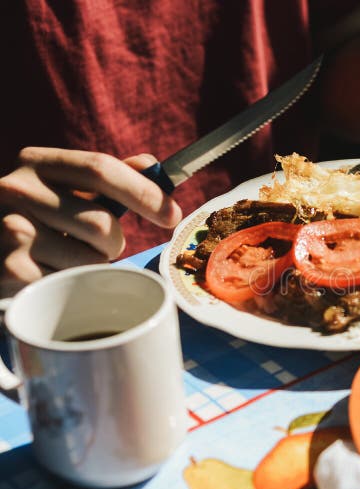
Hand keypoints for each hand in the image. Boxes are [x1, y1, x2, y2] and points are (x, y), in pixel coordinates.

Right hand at [0, 147, 181, 296]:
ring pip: (91, 257)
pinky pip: (73, 281)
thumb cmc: (40, 217)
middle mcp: (15, 189)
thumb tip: (153, 166)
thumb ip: (107, 176)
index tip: (172, 215)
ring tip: (70, 258)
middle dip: (115, 241)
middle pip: (101, 222)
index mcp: (37, 162)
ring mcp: (8, 228)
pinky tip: (54, 274)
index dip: (144, 193)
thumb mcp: (66, 188)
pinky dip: (76, 285)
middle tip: (99, 246)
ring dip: (95, 264)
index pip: (101, 168)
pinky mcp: (8, 268)